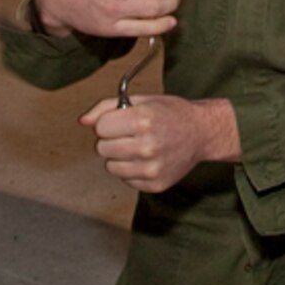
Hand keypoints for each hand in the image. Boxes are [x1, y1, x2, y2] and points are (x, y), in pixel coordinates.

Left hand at [79, 94, 238, 192]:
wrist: (202, 133)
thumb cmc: (172, 114)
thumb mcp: (142, 100)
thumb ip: (107, 107)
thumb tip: (83, 121)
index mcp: (144, 120)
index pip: (100, 127)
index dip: (108, 122)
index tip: (120, 121)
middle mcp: (148, 146)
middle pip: (102, 148)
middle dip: (111, 140)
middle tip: (130, 134)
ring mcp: (152, 168)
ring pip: (110, 166)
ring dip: (120, 157)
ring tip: (138, 147)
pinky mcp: (154, 184)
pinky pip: (125, 179)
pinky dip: (131, 170)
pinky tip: (146, 159)